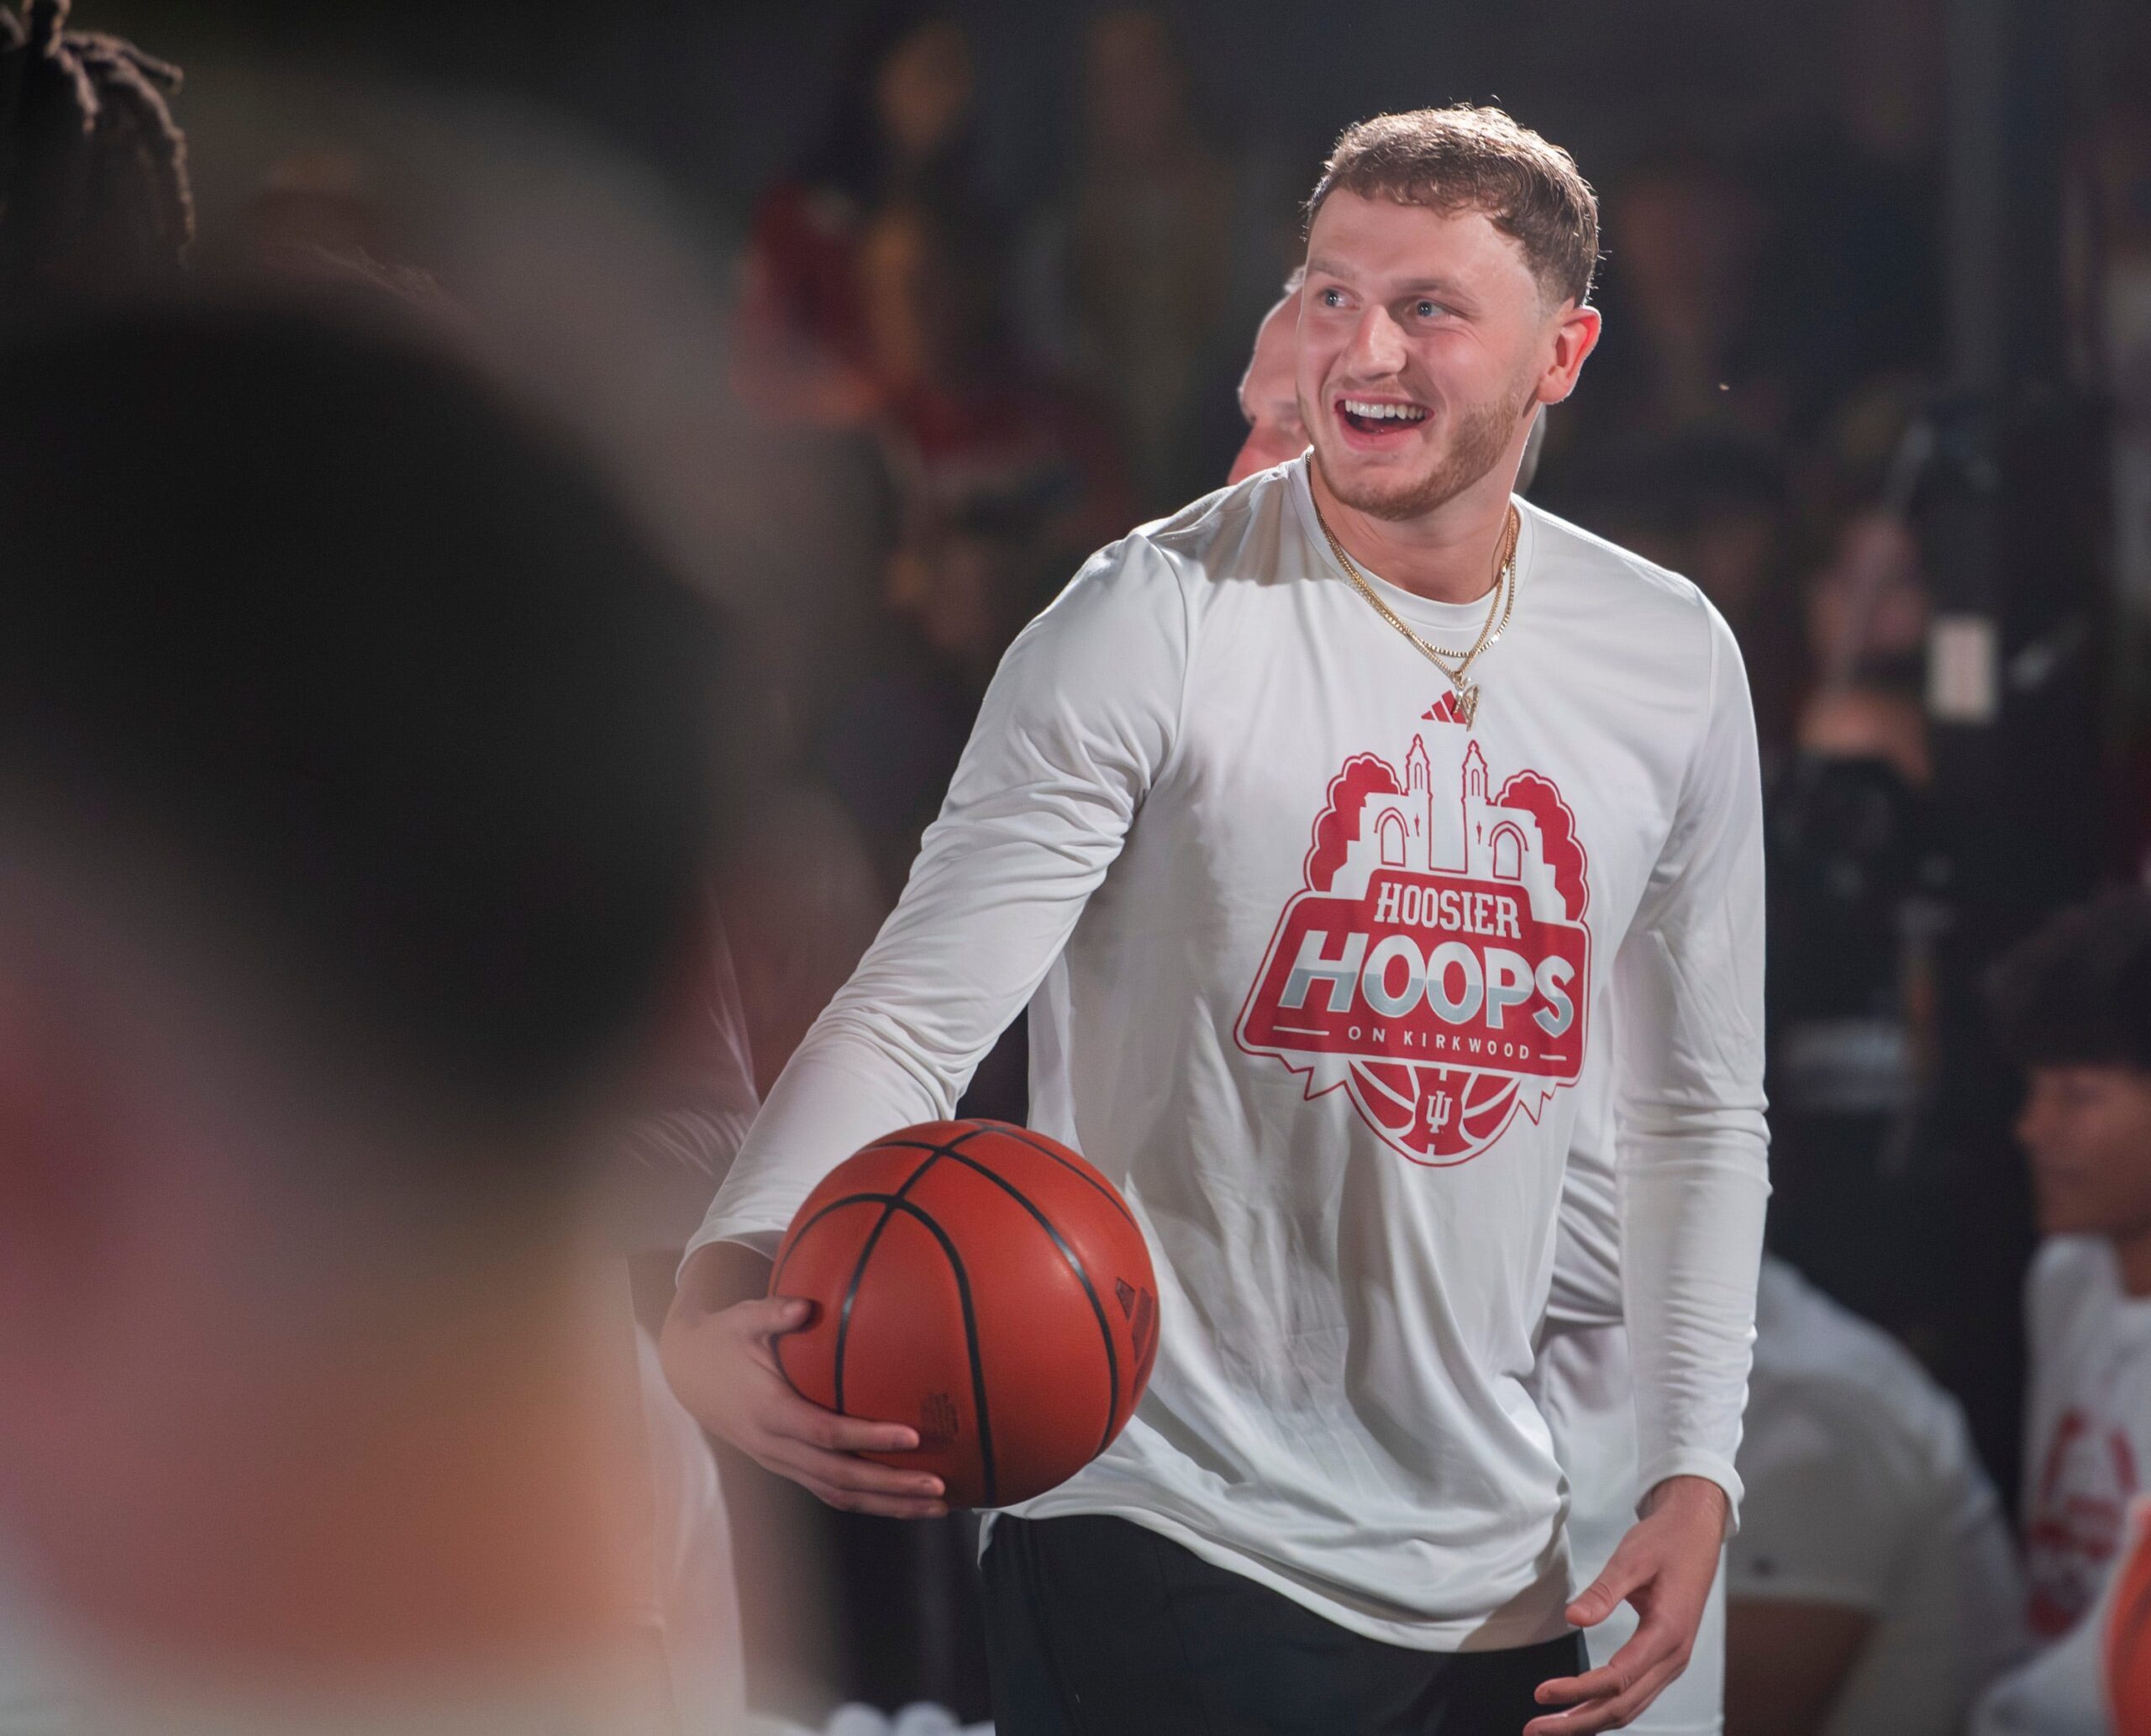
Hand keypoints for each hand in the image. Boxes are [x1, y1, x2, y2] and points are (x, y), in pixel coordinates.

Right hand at [660, 1244, 947, 1518]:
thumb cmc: (723, 1340)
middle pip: (839, 1478)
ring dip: (888, 1504)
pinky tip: (905, 1499)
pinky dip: (869, 1500)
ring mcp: (780, 1462)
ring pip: (838, 1494)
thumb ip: (773, 1312)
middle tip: (939, 1487)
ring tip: (936, 1504)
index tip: (912, 1436)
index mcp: (768, 1411)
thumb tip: (806, 1305)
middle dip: (891, 1487)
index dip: (868, 1438)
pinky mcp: (787, 1466)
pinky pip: (832, 1491)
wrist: (688, 1373)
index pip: (824, 1433)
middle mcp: (774, 1447)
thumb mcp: (741, 1319)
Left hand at [1524, 1475, 1727, 1735]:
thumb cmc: (1666, 1541)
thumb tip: (1573, 1619)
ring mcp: (1673, 1662)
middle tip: (1535, 1730)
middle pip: (1623, 1706)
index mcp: (1667, 1634)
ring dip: (1590, 1721)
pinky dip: (1607, 1709)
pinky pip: (1637, 1695)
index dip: (1577, 1691)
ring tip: (1550, 1728)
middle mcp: (1674, 1657)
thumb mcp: (1632, 1558)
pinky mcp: (1665, 1658)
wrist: (1697, 1531)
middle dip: (1578, 1723)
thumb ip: (1604, 1591)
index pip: (1617, 1679)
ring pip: (1630, 1707)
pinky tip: (1581, 1712)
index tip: (1541, 1693)